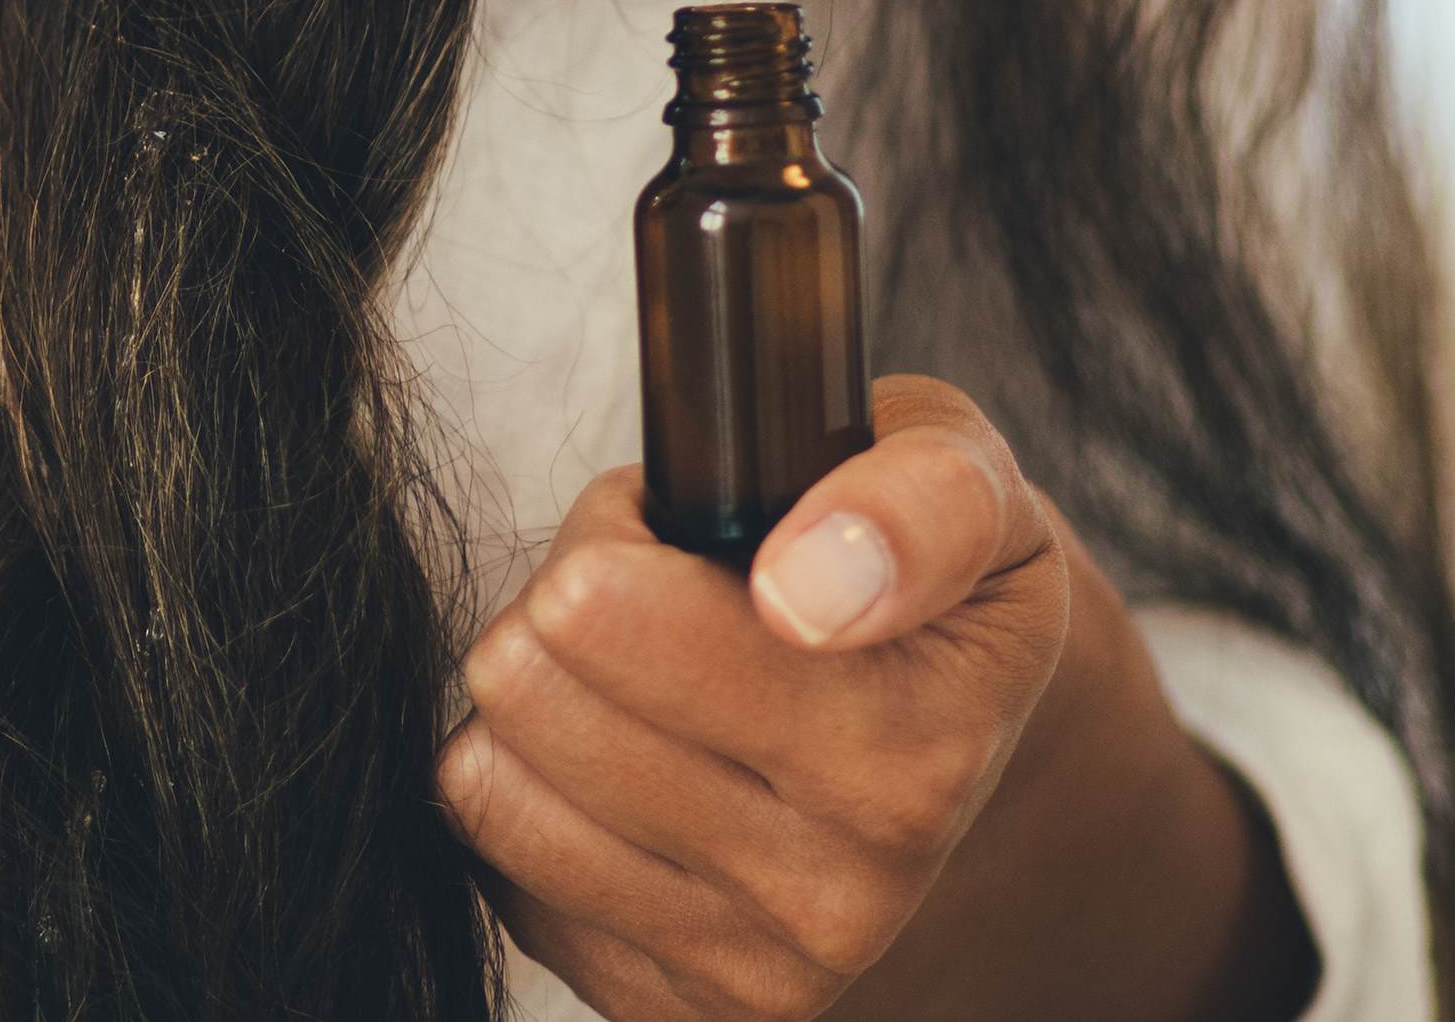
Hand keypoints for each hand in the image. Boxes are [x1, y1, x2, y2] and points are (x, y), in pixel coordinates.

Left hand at [441, 379, 1073, 1021]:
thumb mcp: (965, 484)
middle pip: (525, 677)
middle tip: (653, 593)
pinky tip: (624, 764)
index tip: (693, 543)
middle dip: (567, 599)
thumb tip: (806, 588)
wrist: (955, 762)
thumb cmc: (926, 588)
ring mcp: (752, 969)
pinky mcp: (666, 1011)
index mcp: (911, 756)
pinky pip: (491, 858)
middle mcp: (840, 893)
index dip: (617, 537)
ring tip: (637, 676)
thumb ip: (915, 501)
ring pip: (489, 779)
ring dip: (539, 701)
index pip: (605, 612)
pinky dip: (532, 792)